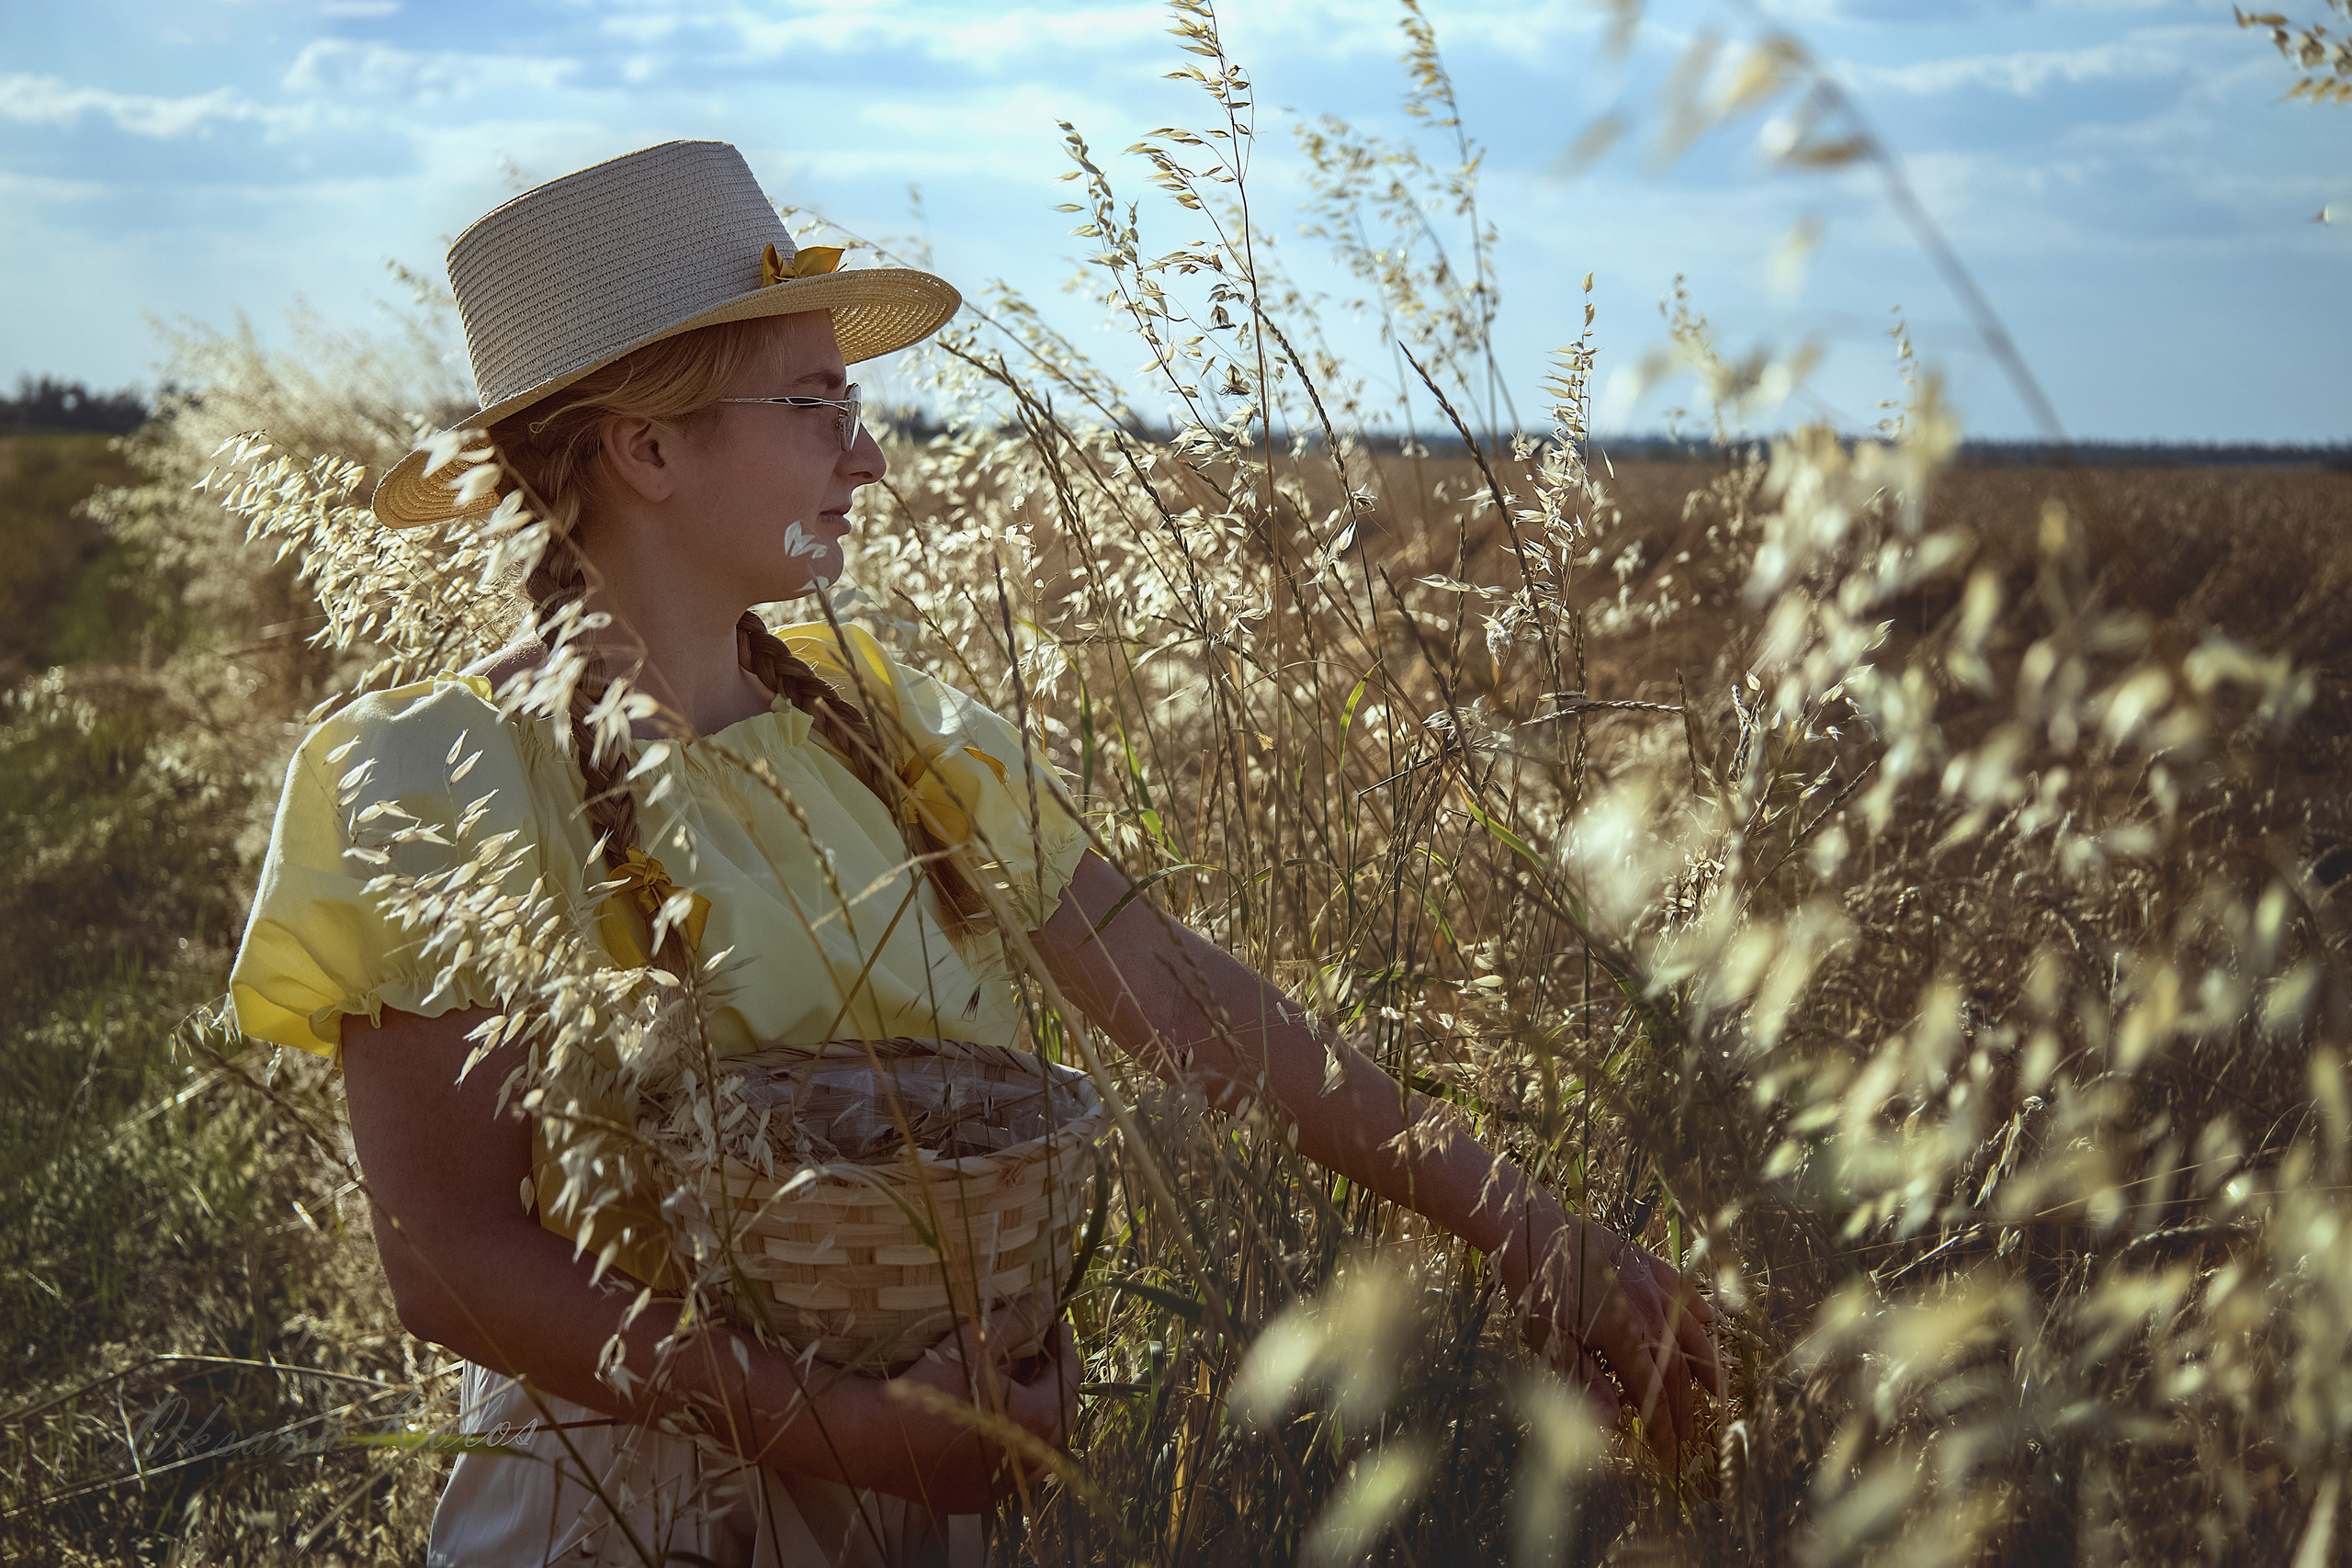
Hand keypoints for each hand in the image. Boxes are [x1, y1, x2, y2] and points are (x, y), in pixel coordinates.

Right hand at [861, 1293, 1082, 1512]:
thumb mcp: (975, 1342)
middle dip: (1054, 1381)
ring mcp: (1001, 1487)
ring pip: (1036, 1449)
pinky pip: (1007, 1472)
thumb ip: (1019, 1321)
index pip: (1067, 1378)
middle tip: (1043, 1351)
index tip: (1058, 1324)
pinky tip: (993, 1424)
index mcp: (1036, 1420)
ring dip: (1036, 1416)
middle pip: (1059, 1416)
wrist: (872, 1437)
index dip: (1064, 1347)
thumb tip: (1051, 1301)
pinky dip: (1010, 1446)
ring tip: (1021, 1385)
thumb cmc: (926, 1385)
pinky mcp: (975, 1499)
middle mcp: (1027, 1463)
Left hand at [1494, 1207, 1723, 1467]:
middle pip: (1674, 1368)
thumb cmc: (1537, 1287)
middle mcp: (1647, 1311)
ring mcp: (1651, 1284)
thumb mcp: (1550, 1340)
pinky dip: (1701, 1308)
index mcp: (1623, 1335)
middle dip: (1683, 1407)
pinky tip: (1712, 1320)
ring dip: (1706, 1363)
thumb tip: (1613, 1422)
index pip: (1651, 1391)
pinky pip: (1684, 1288)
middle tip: (1689, 1436)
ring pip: (1691, 1330)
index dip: (1662, 1426)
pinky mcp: (1647, 1262)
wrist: (1533, 1228)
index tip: (1669, 1454)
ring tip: (1719, 1391)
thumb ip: (1584, 1381)